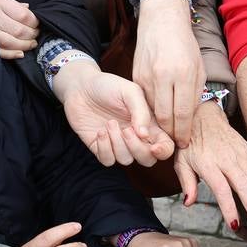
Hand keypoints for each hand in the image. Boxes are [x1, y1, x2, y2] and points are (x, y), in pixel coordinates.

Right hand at [0, 0, 38, 58]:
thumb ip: (11, 1)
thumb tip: (27, 8)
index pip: (24, 16)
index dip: (34, 22)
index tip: (37, 23)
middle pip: (19, 31)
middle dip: (32, 35)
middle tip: (36, 34)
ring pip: (11, 42)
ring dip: (24, 45)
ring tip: (31, 44)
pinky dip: (11, 54)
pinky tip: (19, 54)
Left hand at [54, 60, 174, 166]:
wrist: (81, 87)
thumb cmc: (108, 86)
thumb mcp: (130, 92)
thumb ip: (141, 112)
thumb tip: (145, 135)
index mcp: (149, 124)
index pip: (165, 145)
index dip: (164, 151)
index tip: (154, 147)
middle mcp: (136, 137)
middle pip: (148, 159)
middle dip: (138, 149)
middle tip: (126, 130)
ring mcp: (118, 144)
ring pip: (127, 160)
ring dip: (118, 143)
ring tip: (109, 122)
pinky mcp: (100, 148)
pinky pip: (108, 160)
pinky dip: (105, 148)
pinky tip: (100, 131)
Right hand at [134, 0, 204, 147]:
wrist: (161, 23)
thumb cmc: (184, 45)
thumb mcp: (198, 68)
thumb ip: (194, 94)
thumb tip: (189, 120)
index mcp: (183, 74)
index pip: (182, 114)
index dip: (183, 133)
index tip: (184, 143)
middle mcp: (163, 76)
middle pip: (164, 117)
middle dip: (170, 134)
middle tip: (174, 142)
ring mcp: (147, 76)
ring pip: (151, 111)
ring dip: (158, 125)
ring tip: (167, 132)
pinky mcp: (136, 77)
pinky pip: (143, 101)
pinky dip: (149, 111)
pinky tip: (156, 115)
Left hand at [173, 100, 246, 231]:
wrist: (202, 115)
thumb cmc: (190, 142)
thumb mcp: (181, 162)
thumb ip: (186, 182)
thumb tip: (188, 202)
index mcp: (208, 164)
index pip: (221, 189)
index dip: (229, 208)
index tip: (235, 224)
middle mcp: (225, 159)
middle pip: (243, 184)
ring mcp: (238, 153)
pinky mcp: (245, 148)